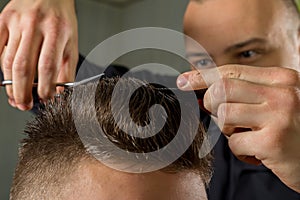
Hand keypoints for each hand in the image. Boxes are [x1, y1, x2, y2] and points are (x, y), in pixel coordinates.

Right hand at [0, 0, 77, 109]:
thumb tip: (61, 93)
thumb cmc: (62, 19)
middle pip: (24, 66)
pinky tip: (4, 79)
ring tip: (16, 97)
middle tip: (25, 105)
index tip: (46, 100)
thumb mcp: (72, 42)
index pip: (48, 66)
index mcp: (57, 31)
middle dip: (23, 92)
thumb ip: (67, 69)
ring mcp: (16, 23)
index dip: (45, 88)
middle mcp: (35, 26)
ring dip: (10, 84)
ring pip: (8, 61)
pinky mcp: (3, 20)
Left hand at [177, 65, 299, 192]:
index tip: (183, 82)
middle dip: (213, 104)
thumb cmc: (293, 129)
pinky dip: (240, 150)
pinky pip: (234, 143)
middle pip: (222, 90)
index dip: (201, 77)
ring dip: (229, 130)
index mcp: (281, 79)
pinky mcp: (273, 142)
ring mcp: (279, 116)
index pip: (230, 71)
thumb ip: (246, 94)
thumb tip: (203, 95)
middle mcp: (282, 93)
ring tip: (248, 135)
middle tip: (227, 118)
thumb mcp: (276, 102)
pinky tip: (258, 153)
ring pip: (224, 115)